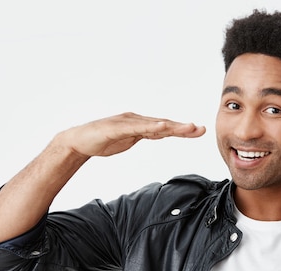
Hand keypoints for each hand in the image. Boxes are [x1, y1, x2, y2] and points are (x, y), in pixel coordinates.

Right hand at [55, 112, 205, 157]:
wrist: (78, 141)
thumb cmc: (103, 140)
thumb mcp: (129, 140)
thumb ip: (144, 135)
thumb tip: (160, 133)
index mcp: (140, 124)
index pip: (165, 127)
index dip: (182, 129)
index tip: (199, 131)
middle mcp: (136, 120)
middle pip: (164, 124)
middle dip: (183, 127)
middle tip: (201, 129)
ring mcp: (127, 122)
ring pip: (154, 125)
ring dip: (172, 126)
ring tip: (189, 127)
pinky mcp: (118, 128)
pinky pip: (137, 128)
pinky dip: (151, 127)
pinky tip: (163, 127)